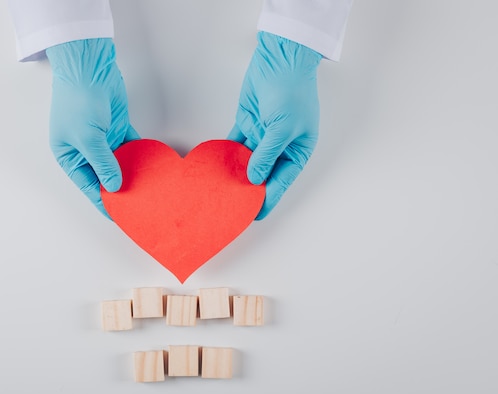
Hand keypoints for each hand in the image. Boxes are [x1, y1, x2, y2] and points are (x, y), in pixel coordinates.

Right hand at [46, 38, 138, 217]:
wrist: (89, 67)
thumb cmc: (78, 100)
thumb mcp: (88, 138)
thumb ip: (103, 164)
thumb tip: (115, 186)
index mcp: (69, 156)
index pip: (89, 186)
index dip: (103, 202)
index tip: (119, 217)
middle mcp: (85, 150)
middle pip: (105, 176)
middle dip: (120, 189)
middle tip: (139, 205)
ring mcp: (102, 138)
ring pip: (120, 162)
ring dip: (132, 173)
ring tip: (148, 190)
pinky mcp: (117, 127)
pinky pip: (131, 146)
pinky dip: (140, 155)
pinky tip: (152, 167)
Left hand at [227, 31, 321, 219]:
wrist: (280, 59)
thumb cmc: (291, 91)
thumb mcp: (283, 127)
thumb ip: (267, 155)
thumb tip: (254, 178)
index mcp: (297, 150)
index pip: (281, 181)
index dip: (268, 198)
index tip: (255, 215)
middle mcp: (280, 146)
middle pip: (263, 173)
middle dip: (249, 188)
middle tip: (233, 205)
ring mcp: (263, 135)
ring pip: (247, 160)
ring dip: (235, 173)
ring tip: (220, 190)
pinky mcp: (247, 124)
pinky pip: (235, 144)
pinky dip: (226, 154)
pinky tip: (215, 167)